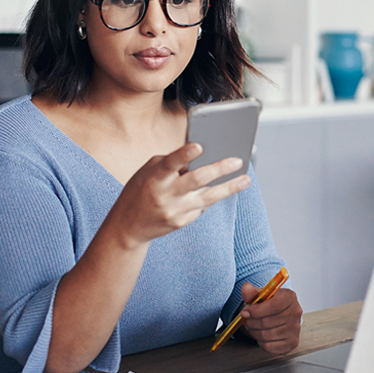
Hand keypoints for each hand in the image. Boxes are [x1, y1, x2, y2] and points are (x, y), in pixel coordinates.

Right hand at [109, 143, 249, 246]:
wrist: (128, 226)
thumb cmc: (141, 190)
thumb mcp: (148, 171)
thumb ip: (171, 163)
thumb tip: (200, 155)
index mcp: (154, 177)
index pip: (170, 164)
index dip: (184, 155)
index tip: (199, 146)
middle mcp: (165, 194)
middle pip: (196, 180)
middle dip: (219, 169)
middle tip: (237, 161)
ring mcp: (174, 211)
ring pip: (207, 197)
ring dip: (229, 188)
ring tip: (245, 180)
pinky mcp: (181, 222)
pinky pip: (201, 207)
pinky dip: (208, 198)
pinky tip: (216, 191)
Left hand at [239, 282, 302, 354]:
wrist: (277, 315)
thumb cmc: (268, 304)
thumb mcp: (260, 295)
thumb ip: (252, 292)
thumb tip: (246, 288)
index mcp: (289, 297)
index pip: (274, 306)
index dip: (256, 311)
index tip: (245, 312)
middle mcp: (295, 312)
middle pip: (268, 322)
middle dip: (251, 322)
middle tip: (246, 320)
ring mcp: (295, 329)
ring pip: (267, 335)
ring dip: (254, 332)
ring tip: (252, 327)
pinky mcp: (292, 343)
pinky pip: (270, 346)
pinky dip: (261, 342)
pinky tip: (261, 335)